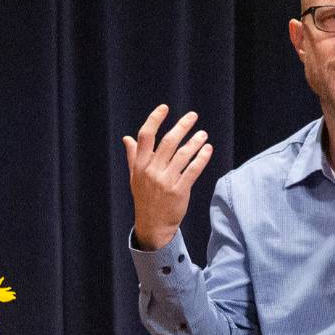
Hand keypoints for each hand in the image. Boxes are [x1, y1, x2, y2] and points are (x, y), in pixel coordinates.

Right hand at [124, 103, 213, 250]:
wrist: (153, 226)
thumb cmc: (145, 199)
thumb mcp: (135, 177)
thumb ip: (133, 156)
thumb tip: (127, 138)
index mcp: (140, 165)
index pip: (145, 137)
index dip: (154, 120)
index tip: (164, 108)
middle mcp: (152, 171)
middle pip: (168, 142)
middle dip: (182, 126)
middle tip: (193, 116)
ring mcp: (165, 182)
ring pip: (183, 155)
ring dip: (195, 142)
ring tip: (203, 134)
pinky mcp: (179, 191)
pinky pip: (192, 170)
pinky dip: (201, 158)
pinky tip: (207, 150)